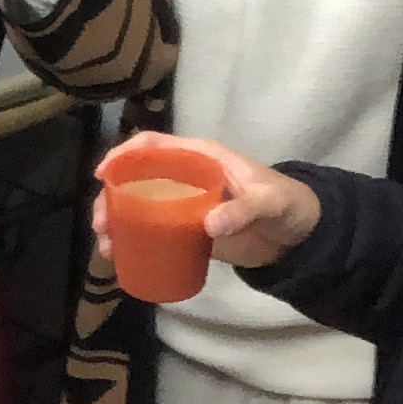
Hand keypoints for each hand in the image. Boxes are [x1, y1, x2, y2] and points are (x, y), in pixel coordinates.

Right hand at [88, 134, 320, 268]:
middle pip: (137, 179)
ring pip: (139, 206)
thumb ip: (243, 209)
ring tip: (106, 245)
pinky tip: (121, 257)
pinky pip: (153, 232)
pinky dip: (134, 242)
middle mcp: (185, 177)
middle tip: (101, 223)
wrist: (301, 236)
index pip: (154, 146)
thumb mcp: (270, 202)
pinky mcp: (188, 231)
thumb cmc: (288, 204)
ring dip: (117, 222)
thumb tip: (208, 225)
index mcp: (200, 158)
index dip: (125, 154)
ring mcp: (184, 205)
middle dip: (112, 198)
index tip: (104, 174)